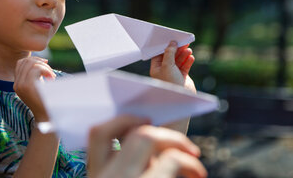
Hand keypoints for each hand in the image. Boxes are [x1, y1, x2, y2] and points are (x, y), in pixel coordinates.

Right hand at [13, 56, 55, 121]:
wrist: (46, 116)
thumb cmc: (45, 101)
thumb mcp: (37, 85)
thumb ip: (35, 75)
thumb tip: (40, 60)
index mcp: (17, 84)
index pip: (20, 63)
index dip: (33, 60)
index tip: (45, 64)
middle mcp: (16, 84)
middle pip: (25, 61)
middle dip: (39, 61)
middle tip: (49, 71)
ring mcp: (20, 85)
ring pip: (31, 63)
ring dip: (44, 66)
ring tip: (51, 75)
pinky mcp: (27, 86)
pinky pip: (36, 69)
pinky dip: (46, 70)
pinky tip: (51, 78)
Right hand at [87, 115, 206, 177]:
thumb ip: (127, 166)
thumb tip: (150, 136)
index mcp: (95, 176)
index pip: (97, 133)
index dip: (122, 120)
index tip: (143, 120)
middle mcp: (104, 176)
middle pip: (129, 132)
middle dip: (159, 131)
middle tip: (178, 143)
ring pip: (148, 137)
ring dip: (176, 141)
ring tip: (193, 155)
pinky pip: (172, 158)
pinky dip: (189, 162)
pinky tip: (197, 173)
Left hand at [150, 41, 195, 92]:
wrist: (180, 99)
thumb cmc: (170, 83)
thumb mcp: (167, 65)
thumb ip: (169, 53)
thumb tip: (172, 43)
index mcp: (156, 68)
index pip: (160, 54)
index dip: (166, 47)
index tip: (172, 40)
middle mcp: (164, 71)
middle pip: (171, 56)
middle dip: (177, 49)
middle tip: (184, 42)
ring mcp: (174, 74)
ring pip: (179, 60)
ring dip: (184, 54)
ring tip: (189, 50)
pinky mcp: (182, 77)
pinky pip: (185, 66)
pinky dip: (188, 61)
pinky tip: (191, 57)